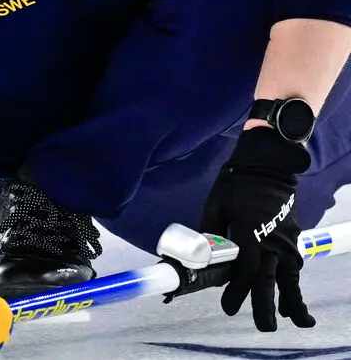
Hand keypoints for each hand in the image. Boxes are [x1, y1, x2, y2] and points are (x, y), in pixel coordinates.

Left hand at [200, 126, 314, 331]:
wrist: (266, 165)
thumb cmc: (236, 184)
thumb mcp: (214, 206)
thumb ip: (208, 232)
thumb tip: (198, 252)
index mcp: (249, 235)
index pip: (245, 273)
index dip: (237, 293)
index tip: (228, 308)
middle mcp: (271, 242)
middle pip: (270, 281)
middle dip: (266, 306)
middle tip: (266, 328)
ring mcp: (286, 239)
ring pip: (291, 275)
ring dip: (292, 297)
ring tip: (295, 318)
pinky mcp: (293, 235)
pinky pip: (294, 262)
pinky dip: (294, 277)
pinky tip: (291, 288)